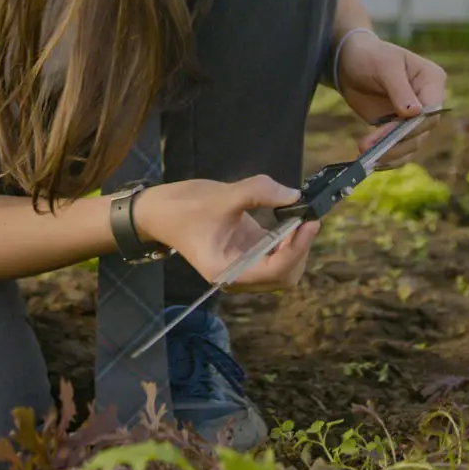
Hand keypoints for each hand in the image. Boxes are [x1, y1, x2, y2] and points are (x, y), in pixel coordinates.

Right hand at [134, 176, 319, 292]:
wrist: (159, 210)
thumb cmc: (182, 208)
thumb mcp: (221, 197)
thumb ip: (258, 193)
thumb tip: (293, 194)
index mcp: (226, 271)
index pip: (274, 271)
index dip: (296, 249)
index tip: (309, 223)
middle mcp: (237, 275)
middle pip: (283, 277)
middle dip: (299, 251)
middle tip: (307, 219)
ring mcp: (242, 265)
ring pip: (283, 270)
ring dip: (296, 247)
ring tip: (300, 219)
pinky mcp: (246, 252)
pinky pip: (276, 256)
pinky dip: (287, 241)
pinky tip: (290, 220)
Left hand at [336, 30, 446, 165]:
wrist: (349, 61)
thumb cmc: (370, 55)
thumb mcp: (385, 65)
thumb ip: (399, 88)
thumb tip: (414, 113)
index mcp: (432, 80)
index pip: (432, 109)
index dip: (415, 124)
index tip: (390, 131)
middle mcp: (428, 100)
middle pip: (422, 130)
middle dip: (397, 140)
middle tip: (370, 146)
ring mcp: (413, 117)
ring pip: (412, 143)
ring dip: (391, 152)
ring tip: (367, 155)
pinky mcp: (397, 128)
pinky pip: (399, 147)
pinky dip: (389, 157)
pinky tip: (373, 162)